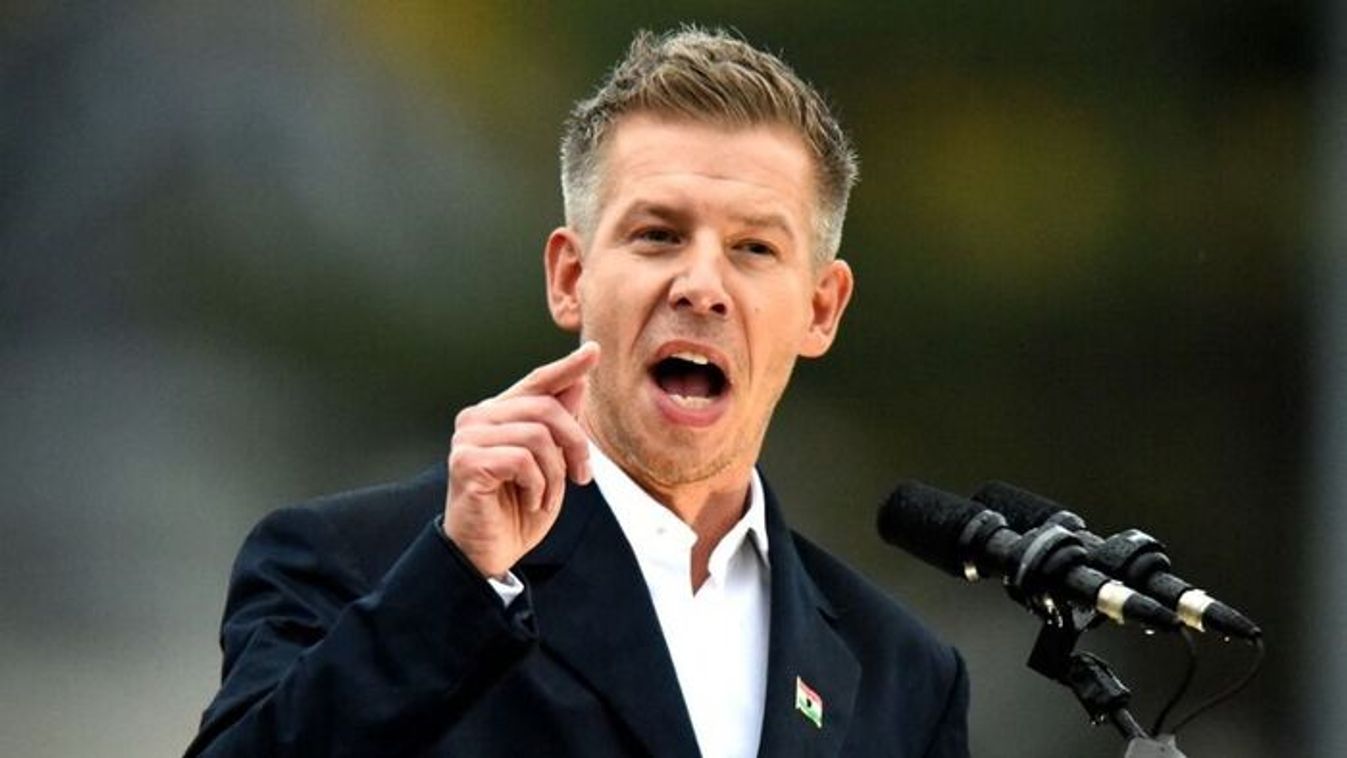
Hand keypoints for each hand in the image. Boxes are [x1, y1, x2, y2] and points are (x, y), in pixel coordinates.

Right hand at [443, 342, 599, 577]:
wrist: (487, 554)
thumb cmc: (516, 511)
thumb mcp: (551, 466)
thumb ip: (559, 425)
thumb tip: (578, 382)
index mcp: (498, 414)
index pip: (536, 382)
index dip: (566, 368)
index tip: (594, 352)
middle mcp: (478, 418)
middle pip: (546, 409)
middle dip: (575, 444)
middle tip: (581, 477)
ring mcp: (468, 438)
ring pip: (538, 435)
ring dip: (555, 474)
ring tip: (546, 497)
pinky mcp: (466, 461)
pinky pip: (522, 460)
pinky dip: (537, 486)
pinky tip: (529, 501)